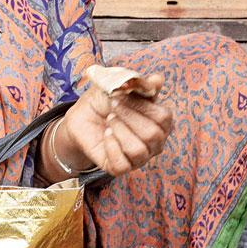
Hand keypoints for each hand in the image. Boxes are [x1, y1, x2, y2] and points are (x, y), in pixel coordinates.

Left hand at [57, 68, 173, 176]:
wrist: (82, 116)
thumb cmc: (106, 101)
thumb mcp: (121, 86)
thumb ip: (141, 84)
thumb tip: (157, 79)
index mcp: (160, 122)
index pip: (164, 117)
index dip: (142, 105)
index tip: (122, 95)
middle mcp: (154, 142)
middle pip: (152, 134)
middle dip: (129, 116)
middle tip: (113, 106)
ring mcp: (139, 157)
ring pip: (139, 151)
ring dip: (120, 130)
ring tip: (109, 120)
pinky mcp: (120, 168)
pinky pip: (122, 164)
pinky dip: (111, 146)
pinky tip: (105, 134)